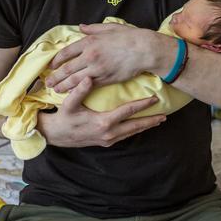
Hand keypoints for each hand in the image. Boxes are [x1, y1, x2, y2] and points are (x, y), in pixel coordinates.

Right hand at [37, 76, 165, 146]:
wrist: (55, 136)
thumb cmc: (63, 118)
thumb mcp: (69, 104)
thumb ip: (79, 91)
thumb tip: (88, 78)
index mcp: (103, 122)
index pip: (127, 111)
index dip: (141, 104)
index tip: (154, 99)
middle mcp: (108, 133)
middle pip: (135, 126)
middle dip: (150, 121)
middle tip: (164, 115)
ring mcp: (108, 140)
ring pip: (132, 132)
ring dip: (145, 126)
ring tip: (157, 121)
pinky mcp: (106, 142)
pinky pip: (125, 136)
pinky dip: (135, 130)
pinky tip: (140, 126)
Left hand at [45, 22, 153, 92]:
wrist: (144, 50)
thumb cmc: (129, 37)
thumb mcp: (109, 28)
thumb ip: (93, 28)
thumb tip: (81, 27)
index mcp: (89, 41)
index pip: (66, 52)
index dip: (56, 61)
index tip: (51, 66)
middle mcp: (90, 56)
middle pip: (67, 69)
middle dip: (55, 77)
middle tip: (47, 82)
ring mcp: (97, 69)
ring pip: (75, 80)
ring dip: (63, 86)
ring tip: (55, 90)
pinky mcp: (105, 79)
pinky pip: (88, 86)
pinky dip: (78, 90)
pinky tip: (72, 94)